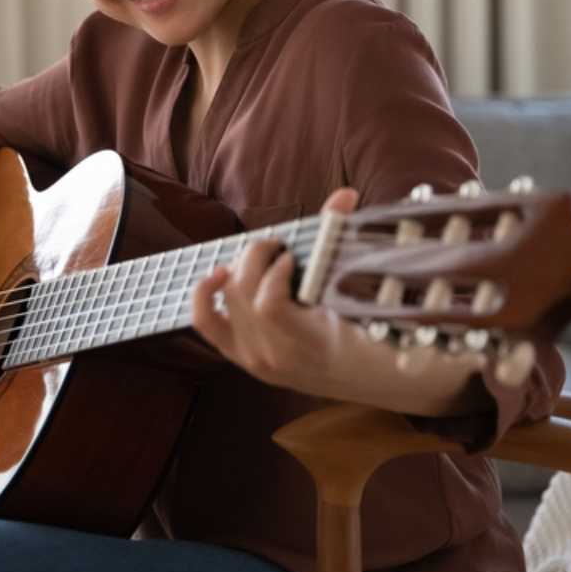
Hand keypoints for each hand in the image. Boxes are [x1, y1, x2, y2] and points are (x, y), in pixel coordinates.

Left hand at [190, 188, 496, 415]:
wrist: (360, 377)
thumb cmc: (366, 329)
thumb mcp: (361, 295)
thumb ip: (345, 242)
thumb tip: (343, 194)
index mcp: (308, 346)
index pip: (269, 306)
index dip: (274, 272)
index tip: (293, 257)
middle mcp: (273, 357)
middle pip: (243, 293)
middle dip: (258, 258)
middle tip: (281, 246)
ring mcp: (252, 359)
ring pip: (226, 300)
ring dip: (241, 267)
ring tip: (267, 257)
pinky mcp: (238, 355)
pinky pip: (205, 323)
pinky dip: (204, 294)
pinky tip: (218, 274)